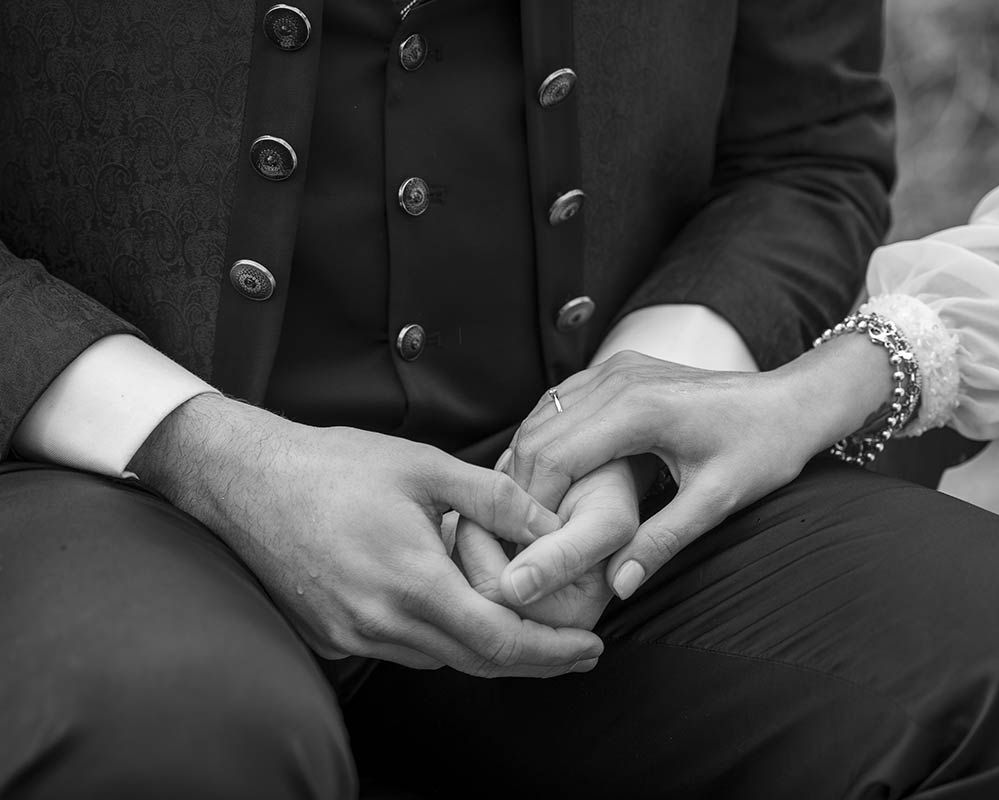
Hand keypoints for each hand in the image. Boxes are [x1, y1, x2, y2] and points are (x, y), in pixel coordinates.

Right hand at [129, 393, 603, 677]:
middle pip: (478, 663)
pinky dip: (445, 642)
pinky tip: (463, 614)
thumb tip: (552, 524)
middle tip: (578, 651)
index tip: (591, 646)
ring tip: (532, 630)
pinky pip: (405, 651)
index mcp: (411, 583)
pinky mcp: (332, 635)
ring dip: (490, 653)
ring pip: (442, 661)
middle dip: (536, 661)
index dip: (552, 650)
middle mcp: (382, 624)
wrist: (243, 480)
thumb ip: (495, 499)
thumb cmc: (334, 467)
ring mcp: (353, 635)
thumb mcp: (425, 467)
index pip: (499, 640)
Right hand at [505, 341, 892, 598]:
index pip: (553, 458)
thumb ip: (663, 541)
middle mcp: (618, 379)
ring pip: (542, 417)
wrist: (791, 401)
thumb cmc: (763, 449)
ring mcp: (615, 369)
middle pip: (537, 436)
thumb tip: (617, 587)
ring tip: (522, 518)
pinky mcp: (617, 370)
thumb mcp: (718, 501)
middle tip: (513, 542)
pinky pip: (560, 404)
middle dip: (518, 491)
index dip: (531, 508)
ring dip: (525, 465)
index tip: (525, 550)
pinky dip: (543, 440)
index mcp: (638, 409)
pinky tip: (543, 480)